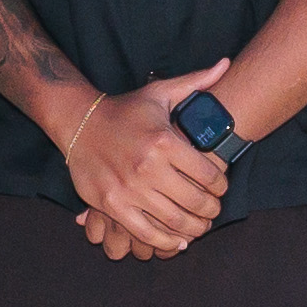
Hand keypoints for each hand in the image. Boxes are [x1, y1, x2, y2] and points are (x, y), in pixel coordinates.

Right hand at [64, 57, 232, 256]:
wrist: (80, 123)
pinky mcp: (112, 204)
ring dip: (195, 229)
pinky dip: (166, 242)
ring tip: (200, 226)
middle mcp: (148, 167)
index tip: (221, 188)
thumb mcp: (160, 93)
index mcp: (164, 141)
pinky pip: (146, 232)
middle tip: (214, 211)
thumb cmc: (126, 110)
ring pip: (175, 221)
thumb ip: (196, 82)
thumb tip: (226, 64)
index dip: (222, 186)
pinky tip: (178, 241)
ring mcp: (129, 188)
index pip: (209, 175)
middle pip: (196, 202)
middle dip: (212, 211)